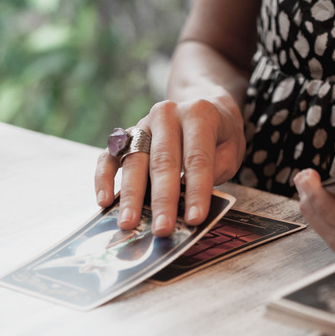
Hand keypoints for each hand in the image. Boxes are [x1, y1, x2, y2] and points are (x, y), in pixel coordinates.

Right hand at [94, 96, 244, 236]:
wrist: (202, 106)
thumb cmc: (218, 136)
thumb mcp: (230, 150)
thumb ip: (213, 171)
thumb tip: (189, 204)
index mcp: (198, 114)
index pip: (197, 158)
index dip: (196, 190)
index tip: (194, 219)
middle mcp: (166, 115)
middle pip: (162, 161)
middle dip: (162, 199)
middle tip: (161, 229)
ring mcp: (142, 125)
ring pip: (134, 161)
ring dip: (131, 195)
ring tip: (128, 223)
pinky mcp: (125, 136)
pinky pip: (109, 156)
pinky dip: (103, 178)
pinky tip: (104, 201)